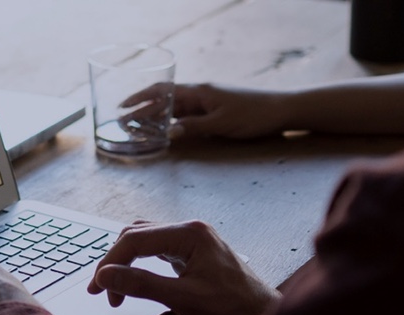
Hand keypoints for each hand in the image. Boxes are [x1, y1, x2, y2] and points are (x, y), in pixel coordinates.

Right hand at [86, 220, 278, 314]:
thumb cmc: (234, 309)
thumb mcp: (183, 298)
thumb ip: (142, 284)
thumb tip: (106, 276)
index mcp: (190, 233)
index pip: (135, 239)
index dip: (110, 262)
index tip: (97, 287)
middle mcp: (191, 230)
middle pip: (137, 236)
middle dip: (115, 262)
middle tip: (102, 290)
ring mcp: (193, 241)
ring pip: (145, 242)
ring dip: (126, 262)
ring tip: (115, 288)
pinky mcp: (194, 254)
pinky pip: (158, 250)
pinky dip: (141, 264)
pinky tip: (136, 279)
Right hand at [122, 83, 290, 138]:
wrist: (281, 110)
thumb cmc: (253, 115)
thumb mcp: (221, 124)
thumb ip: (194, 127)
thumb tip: (168, 132)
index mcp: (199, 92)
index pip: (162, 91)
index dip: (139, 98)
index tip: (122, 107)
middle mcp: (199, 94)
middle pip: (164, 99)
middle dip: (142, 109)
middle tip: (123, 121)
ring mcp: (206, 102)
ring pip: (174, 107)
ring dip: (155, 116)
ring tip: (137, 127)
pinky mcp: (213, 110)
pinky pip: (186, 114)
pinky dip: (172, 121)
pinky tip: (164, 129)